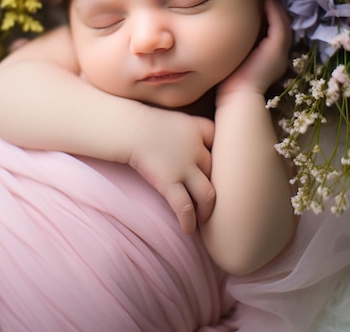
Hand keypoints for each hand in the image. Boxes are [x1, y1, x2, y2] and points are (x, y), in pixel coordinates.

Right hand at [128, 108, 214, 233]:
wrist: (129, 128)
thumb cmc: (146, 123)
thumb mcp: (174, 119)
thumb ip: (188, 130)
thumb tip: (191, 146)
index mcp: (196, 128)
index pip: (219, 140)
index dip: (220, 152)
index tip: (217, 164)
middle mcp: (195, 148)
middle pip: (214, 170)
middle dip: (216, 185)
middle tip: (211, 197)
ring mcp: (184, 166)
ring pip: (207, 194)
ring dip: (207, 209)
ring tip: (203, 217)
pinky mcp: (169, 182)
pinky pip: (184, 206)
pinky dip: (188, 221)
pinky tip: (188, 229)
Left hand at [217, 0, 290, 105]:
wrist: (237, 97)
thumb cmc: (229, 83)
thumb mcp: (233, 59)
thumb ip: (234, 46)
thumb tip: (222, 32)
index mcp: (270, 58)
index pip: (273, 32)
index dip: (268, 15)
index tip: (257, 1)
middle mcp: (279, 54)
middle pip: (281, 25)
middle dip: (273, 8)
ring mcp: (280, 52)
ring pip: (282, 22)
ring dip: (275, 6)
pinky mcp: (277, 48)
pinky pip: (279, 24)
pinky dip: (274, 10)